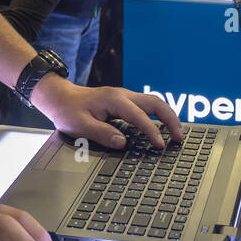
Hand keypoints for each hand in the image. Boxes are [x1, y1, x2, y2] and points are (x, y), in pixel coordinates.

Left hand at [30, 75, 184, 150]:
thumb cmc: (68, 111)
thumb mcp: (80, 126)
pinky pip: (147, 106)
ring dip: (168, 117)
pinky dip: (159, 116)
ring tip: (177, 135)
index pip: (140, 116)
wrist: (60, 97)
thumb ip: (102, 134)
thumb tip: (123, 143)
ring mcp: (125, 96)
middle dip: (171, 119)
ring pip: (154, 102)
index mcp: (114, 100)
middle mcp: (123, 95)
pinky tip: (163, 128)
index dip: (152, 131)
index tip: (160, 145)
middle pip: (156, 103)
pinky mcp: (125, 101)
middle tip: (179, 139)